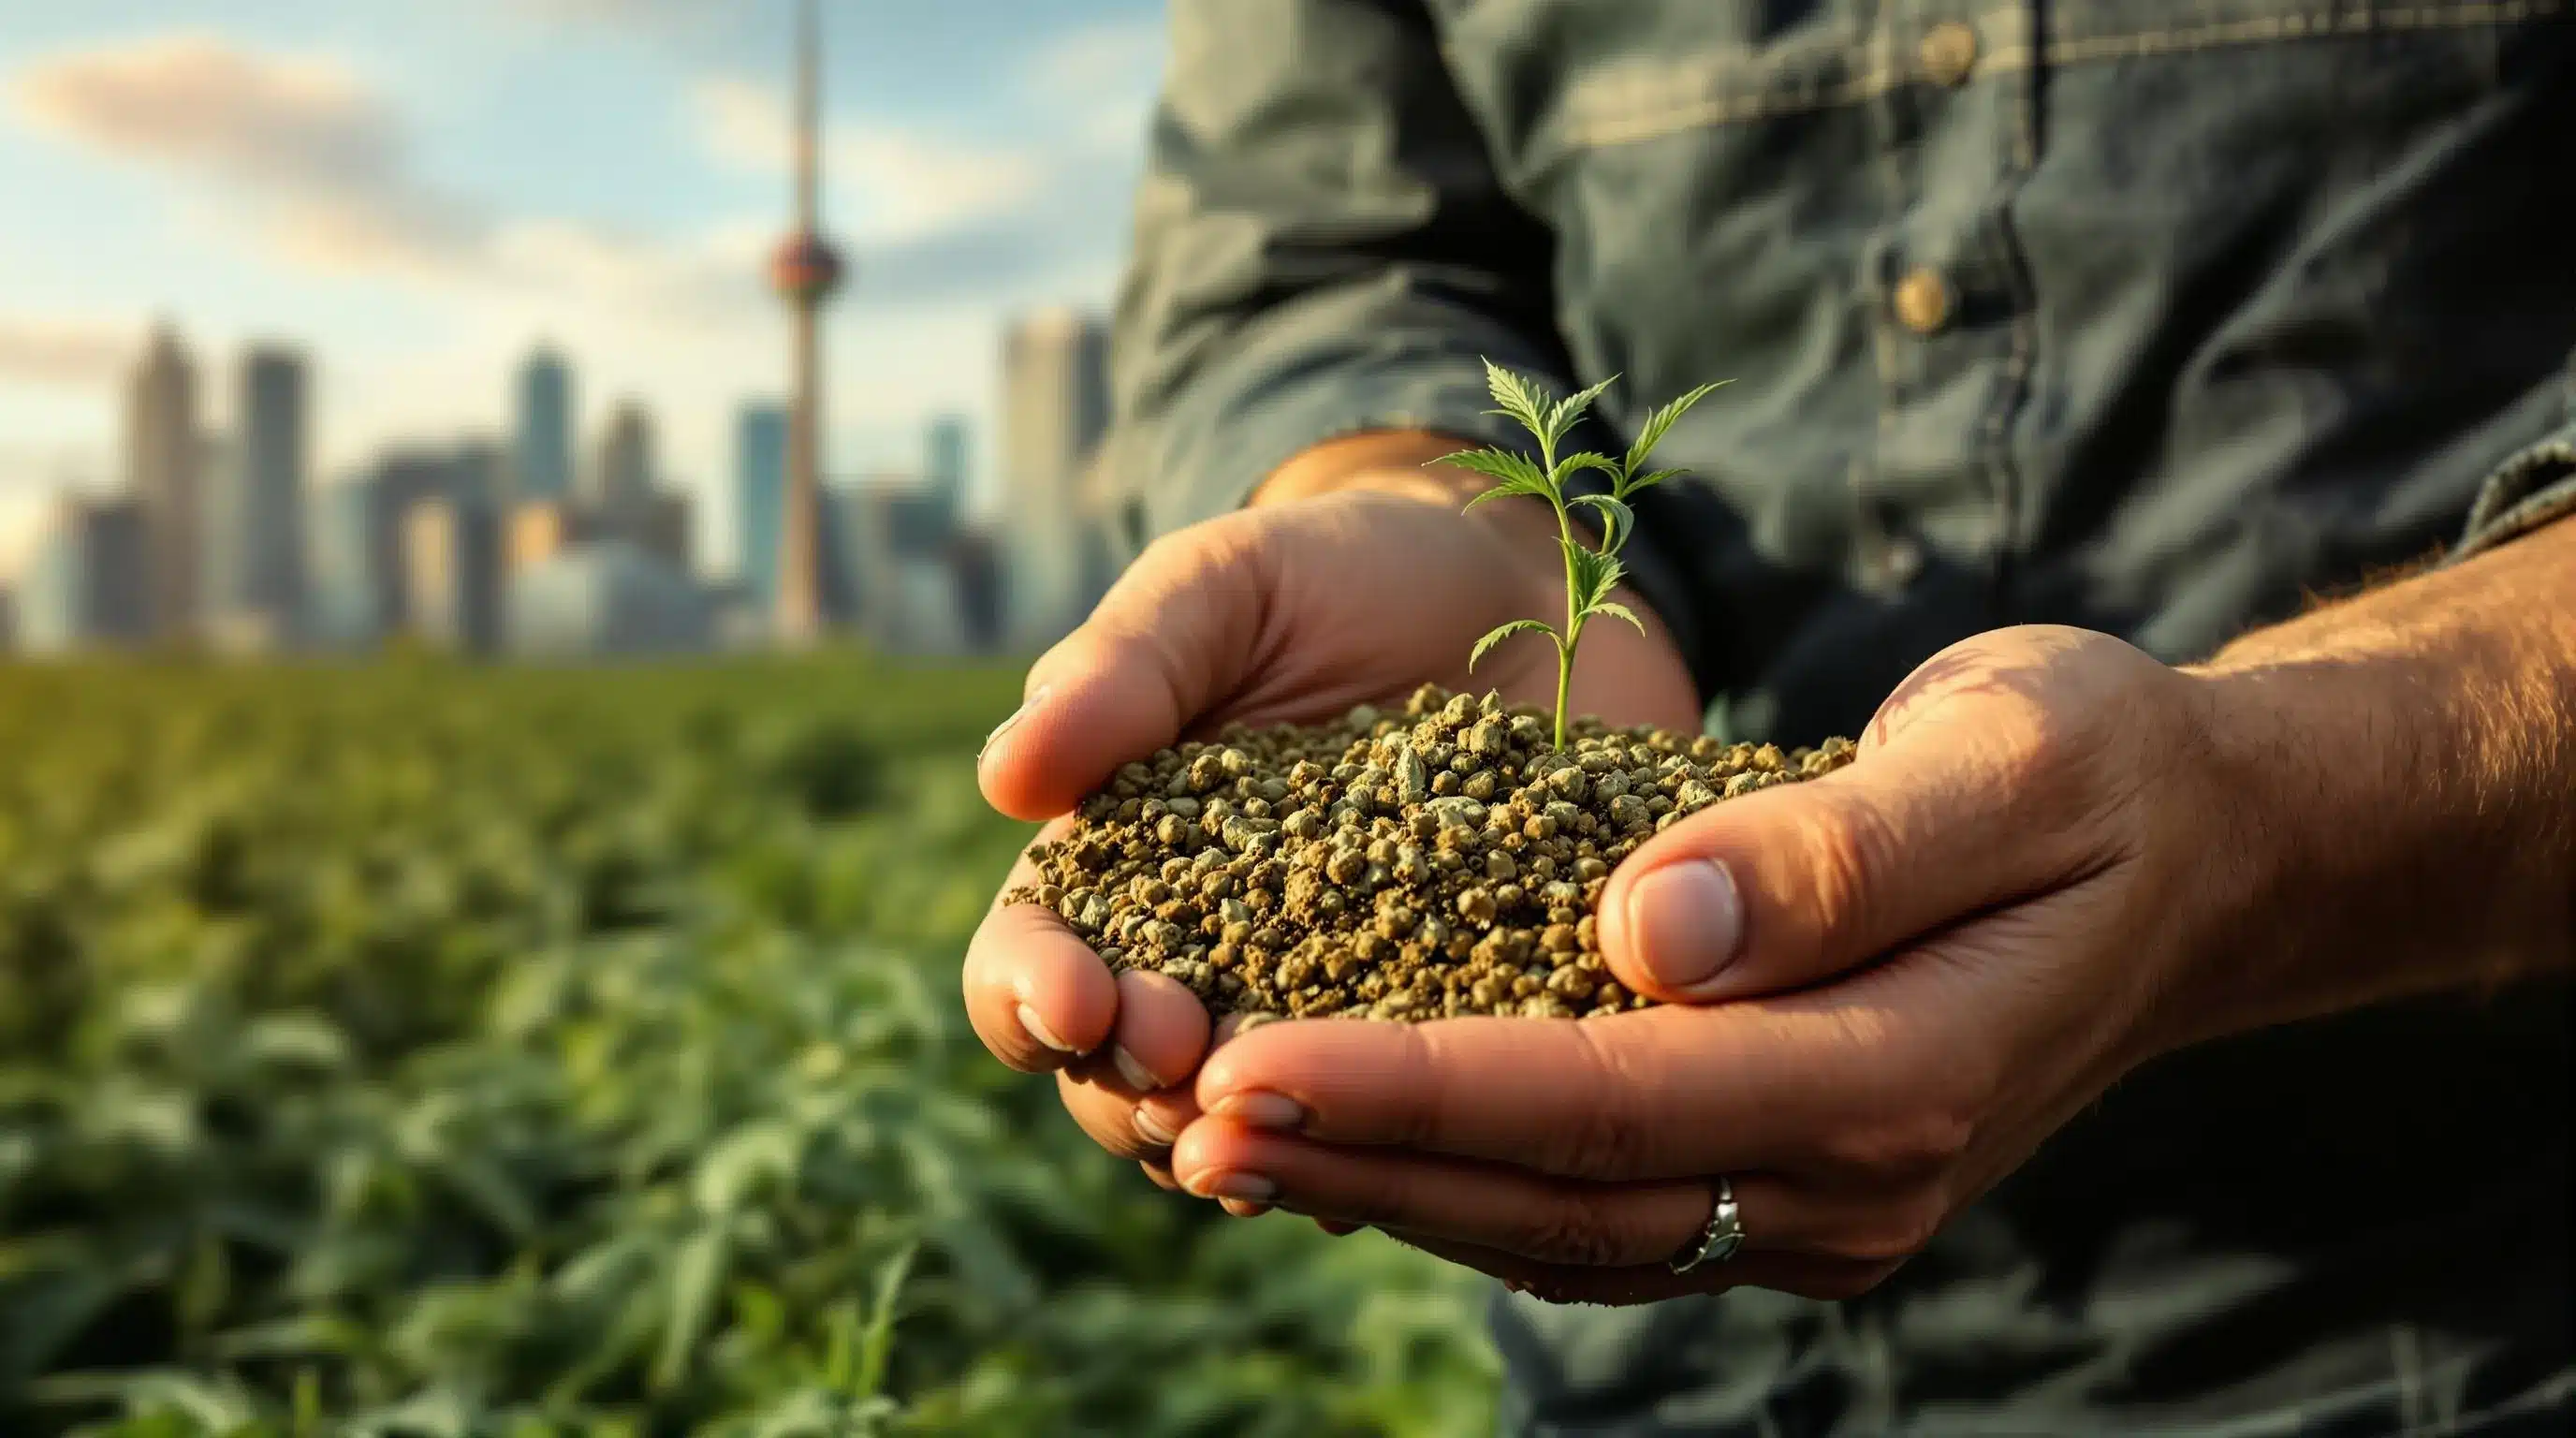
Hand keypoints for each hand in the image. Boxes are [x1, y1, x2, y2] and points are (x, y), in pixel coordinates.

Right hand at [967, 450, 1699, 1200]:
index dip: (1031, 997)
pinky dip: (1403, 1139)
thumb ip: (1122, 670)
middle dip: (1133, 1093)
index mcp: (1113, 874)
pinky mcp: (1456, 1033)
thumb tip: (1005, 778)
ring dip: (1254, 1140)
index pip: (1028, 968)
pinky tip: (1423, 1135)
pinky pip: (1413, 1118)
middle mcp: (1206, 970)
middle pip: (1121, 1087)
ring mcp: (1329, 1016)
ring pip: (1257, 1131)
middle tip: (1182, 1066)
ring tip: (1286, 1117)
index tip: (1076, 998)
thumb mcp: (1223, 588)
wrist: (1521, 590)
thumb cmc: (1338, 577)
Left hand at [1164, 625, 2262, 1299]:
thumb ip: (1837, 851)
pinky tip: (1348, 1125)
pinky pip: (1598, 1200)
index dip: (1424, 1090)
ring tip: (1213, 1125)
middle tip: (1178, 1108)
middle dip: (1364, 1155)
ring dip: (1389, 1181)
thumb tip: (1644, 928)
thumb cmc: (2104, 774)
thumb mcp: (2009, 760)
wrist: (2205, 852)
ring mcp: (1820, 1197)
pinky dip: (1464, 1171)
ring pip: (1563, 1222)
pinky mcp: (1786, 1169)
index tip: (1254, 1056)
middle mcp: (1850, 1176)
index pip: (1615, 1105)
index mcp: (1899, 1079)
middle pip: (1560, 1193)